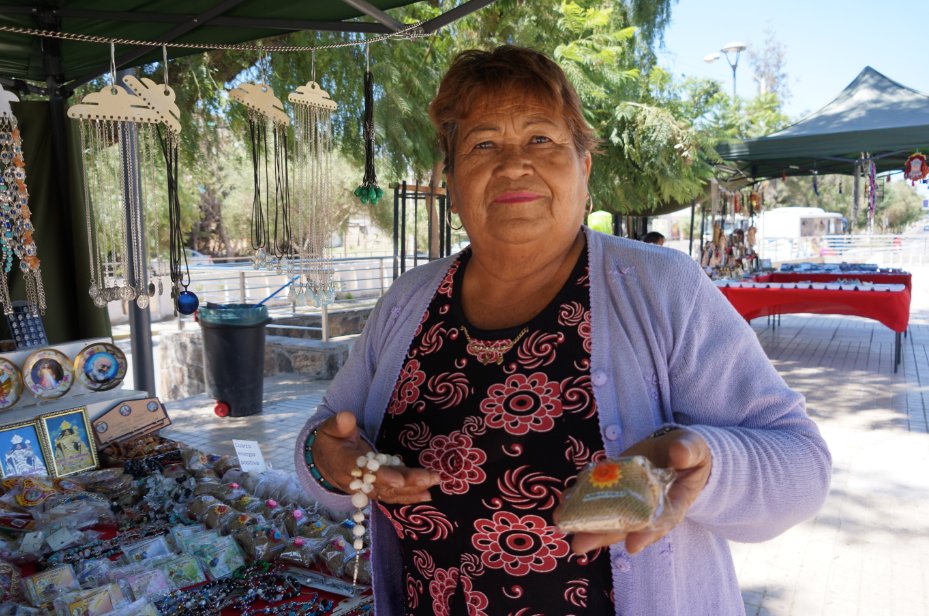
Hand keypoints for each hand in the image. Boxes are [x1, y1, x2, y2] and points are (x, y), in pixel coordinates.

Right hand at [312, 411, 440, 504]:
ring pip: (390, 492)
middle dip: (407, 482)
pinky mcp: (375, 490)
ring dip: (413, 489)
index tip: (398, 479)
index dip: (381, 476)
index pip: (363, 471)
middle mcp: (356, 481)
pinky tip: (427, 495)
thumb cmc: (331, 442)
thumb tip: (347, 416)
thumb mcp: (329, 429)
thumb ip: (339, 424)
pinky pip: (392, 495)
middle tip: (428, 478)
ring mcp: (366, 488)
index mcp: (343, 463)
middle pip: (383, 484)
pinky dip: (409, 496)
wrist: (324, 463)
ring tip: (433, 483)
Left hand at [566, 428, 711, 555]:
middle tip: (579, 545)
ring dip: (586, 522)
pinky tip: (565, 500)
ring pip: (609, 515)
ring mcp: (629, 497)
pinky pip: (600, 495)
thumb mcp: (694, 449)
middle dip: (602, 535)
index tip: (633, 545)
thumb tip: (680, 454)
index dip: (648, 534)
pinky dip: (582, 499)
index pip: (662, 521)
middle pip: (626, 526)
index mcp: (673, 503)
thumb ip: (688, 451)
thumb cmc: (690, 453)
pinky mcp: (617, 485)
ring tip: (562, 524)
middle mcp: (648, 506)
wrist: (677, 448)